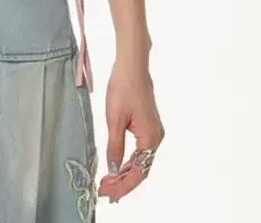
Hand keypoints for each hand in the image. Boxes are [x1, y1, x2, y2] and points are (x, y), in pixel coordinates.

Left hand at [96, 58, 164, 203]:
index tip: (107, 193)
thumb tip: (113, 169)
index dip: (123, 185)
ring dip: (125, 172)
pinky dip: (129, 160)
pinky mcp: (148, 125)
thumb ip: (115, 146)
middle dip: (123, 182)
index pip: (138, 171)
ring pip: (141, 160)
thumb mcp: (114, 119)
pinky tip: (117, 165)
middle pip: (141, 168)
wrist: (132, 67)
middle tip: (104, 190)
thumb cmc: (123, 89)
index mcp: (150, 138)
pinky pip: (140, 150)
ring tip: (108, 182)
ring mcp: (154, 131)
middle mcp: (156, 138)